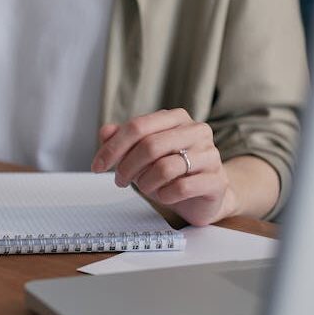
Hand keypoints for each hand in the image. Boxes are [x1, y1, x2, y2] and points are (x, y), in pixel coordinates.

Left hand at [91, 109, 236, 225]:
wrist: (203, 196)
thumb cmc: (171, 172)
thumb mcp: (142, 155)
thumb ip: (123, 140)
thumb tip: (105, 132)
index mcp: (176, 119)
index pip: (138, 127)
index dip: (113, 148)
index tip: (97, 166)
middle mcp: (196, 131)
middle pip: (150, 146)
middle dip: (127, 167)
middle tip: (120, 181)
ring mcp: (210, 155)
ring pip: (165, 168)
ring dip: (146, 183)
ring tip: (146, 188)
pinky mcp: (216, 180)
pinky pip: (181, 188)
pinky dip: (165, 195)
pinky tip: (164, 195)